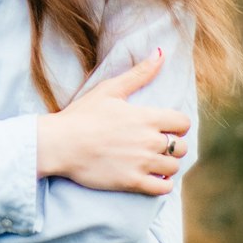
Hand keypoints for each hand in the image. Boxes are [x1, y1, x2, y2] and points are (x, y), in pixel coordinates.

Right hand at [37, 48, 190, 195]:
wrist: (60, 143)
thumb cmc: (82, 114)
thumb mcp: (110, 89)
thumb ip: (139, 73)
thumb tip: (161, 53)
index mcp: (146, 117)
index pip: (183, 123)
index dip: (177, 124)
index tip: (166, 127)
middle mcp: (149, 141)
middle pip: (181, 147)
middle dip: (173, 145)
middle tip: (158, 144)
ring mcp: (142, 163)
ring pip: (174, 167)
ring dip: (167, 164)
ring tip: (154, 161)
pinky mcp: (132, 182)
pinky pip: (162, 188)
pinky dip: (163, 184)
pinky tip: (153, 177)